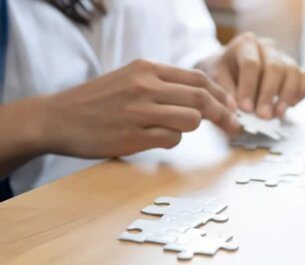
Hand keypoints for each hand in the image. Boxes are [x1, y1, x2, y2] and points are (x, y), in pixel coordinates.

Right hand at [41, 59, 237, 157]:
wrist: (56, 117)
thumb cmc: (98, 101)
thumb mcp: (130, 79)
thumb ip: (163, 85)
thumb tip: (204, 98)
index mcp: (147, 69)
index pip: (198, 80)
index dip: (222, 96)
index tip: (232, 108)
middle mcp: (145, 86)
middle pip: (202, 99)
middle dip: (224, 115)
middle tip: (234, 127)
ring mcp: (139, 112)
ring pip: (190, 120)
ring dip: (191, 128)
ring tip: (173, 128)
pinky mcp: (132, 136)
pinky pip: (171, 140)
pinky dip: (171, 141)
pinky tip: (154, 139)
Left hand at [209, 33, 304, 118]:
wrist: (231, 70)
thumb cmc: (222, 74)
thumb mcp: (215, 79)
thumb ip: (225, 93)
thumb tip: (237, 109)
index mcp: (245, 44)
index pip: (251, 64)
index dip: (249, 87)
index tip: (246, 108)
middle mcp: (267, 47)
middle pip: (275, 67)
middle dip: (269, 94)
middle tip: (263, 116)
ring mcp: (283, 56)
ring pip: (293, 72)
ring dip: (286, 96)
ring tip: (278, 115)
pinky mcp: (294, 69)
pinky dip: (300, 92)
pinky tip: (290, 106)